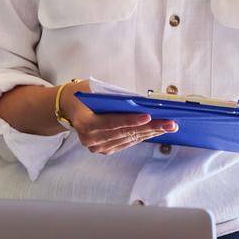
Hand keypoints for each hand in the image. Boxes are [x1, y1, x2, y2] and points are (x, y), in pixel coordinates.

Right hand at [58, 80, 176, 154]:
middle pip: (124, 132)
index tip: (148, 117)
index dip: (130, 120)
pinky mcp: (105, 149)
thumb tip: (141, 102)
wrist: (69, 107)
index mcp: (85, 123)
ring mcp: (97, 147)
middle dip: (150, 127)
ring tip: (169, 126)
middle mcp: (90, 139)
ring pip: (129, 139)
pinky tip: (156, 131)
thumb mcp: (94, 89)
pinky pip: (127, 142)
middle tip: (170, 123)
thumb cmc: (83, 94)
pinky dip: (142, 135)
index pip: (111, 122)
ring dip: (151, 132)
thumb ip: (114, 97)